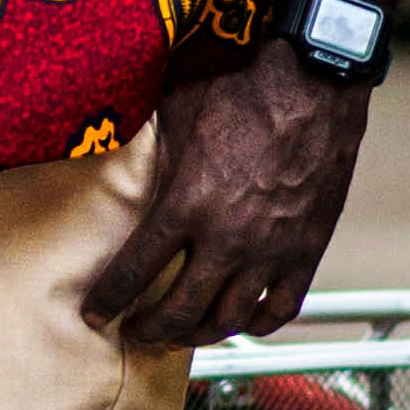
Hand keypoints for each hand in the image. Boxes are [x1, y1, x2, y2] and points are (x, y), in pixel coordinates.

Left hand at [80, 41, 369, 345]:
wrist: (314, 74)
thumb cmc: (244, 82)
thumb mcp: (176, 111)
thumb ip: (153, 152)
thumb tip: (126, 161)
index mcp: (186, 203)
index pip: (134, 272)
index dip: (108, 300)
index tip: (96, 314)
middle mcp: (227, 238)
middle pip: (179, 310)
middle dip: (150, 329)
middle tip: (136, 332)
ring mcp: (271, 250)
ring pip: (228, 318)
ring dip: (198, 334)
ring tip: (181, 334)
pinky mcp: (307, 249)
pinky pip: (281, 307)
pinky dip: (258, 323)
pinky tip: (242, 321)